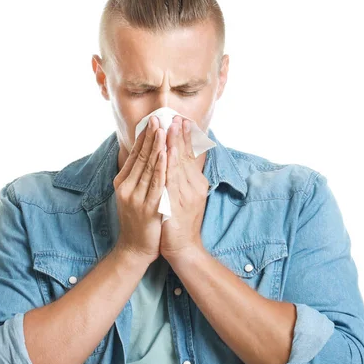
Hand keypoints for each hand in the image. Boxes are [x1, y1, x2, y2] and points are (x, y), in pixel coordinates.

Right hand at [113, 116, 166, 264]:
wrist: (135, 248)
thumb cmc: (138, 221)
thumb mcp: (133, 195)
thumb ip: (136, 176)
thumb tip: (143, 155)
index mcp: (122, 182)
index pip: (134, 154)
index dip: (144, 137)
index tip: (153, 120)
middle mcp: (127, 187)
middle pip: (141, 157)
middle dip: (152, 136)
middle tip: (159, 117)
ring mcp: (136, 197)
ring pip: (148, 167)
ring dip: (157, 146)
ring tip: (164, 129)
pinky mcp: (147, 207)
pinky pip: (156, 184)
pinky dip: (161, 167)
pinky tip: (166, 154)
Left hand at [160, 116, 209, 260]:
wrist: (183, 248)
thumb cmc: (180, 222)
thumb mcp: (184, 197)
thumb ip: (182, 179)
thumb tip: (176, 161)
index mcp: (196, 183)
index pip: (190, 155)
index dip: (186, 138)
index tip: (181, 120)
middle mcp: (195, 186)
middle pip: (187, 156)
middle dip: (181, 135)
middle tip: (177, 116)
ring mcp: (187, 195)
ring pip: (180, 165)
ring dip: (176, 144)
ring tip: (172, 127)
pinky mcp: (178, 204)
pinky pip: (173, 180)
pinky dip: (170, 165)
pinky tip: (167, 152)